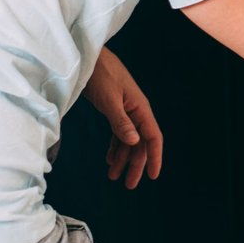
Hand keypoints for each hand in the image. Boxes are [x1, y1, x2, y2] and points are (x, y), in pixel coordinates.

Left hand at [82, 47, 163, 188]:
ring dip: (122, 158)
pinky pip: (119, 133)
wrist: (89, 58)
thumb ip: (121, 122)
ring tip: (112, 176)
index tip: (153, 176)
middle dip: (135, 164)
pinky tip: (109, 158)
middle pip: (140, 143)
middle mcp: (136, 111)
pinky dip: (115, 146)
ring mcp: (126, 110)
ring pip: (128, 140)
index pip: (153, 137)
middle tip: (127, 184)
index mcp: (140, 108)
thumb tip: (134, 142)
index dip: (154, 157)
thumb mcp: (109, 100)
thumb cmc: (100, 75)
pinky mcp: (115, 109)